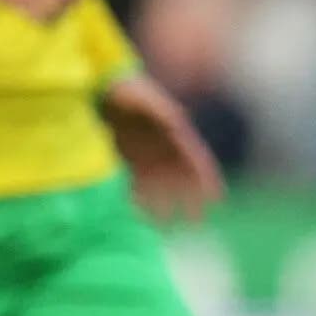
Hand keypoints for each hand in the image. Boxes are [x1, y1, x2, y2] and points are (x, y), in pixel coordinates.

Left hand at [101, 72, 225, 217]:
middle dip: (191, 200)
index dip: (207, 179)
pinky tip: (137, 215)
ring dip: (164, 205)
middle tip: (196, 223)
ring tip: (164, 228)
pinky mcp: (129, 160)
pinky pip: (137, 184)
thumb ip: (159, 110)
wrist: (99, 87)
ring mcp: (147, 154)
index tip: (216, 198)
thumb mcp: (142, 96)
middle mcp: (164, 147)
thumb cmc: (124, 89)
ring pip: (161, 186)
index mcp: (174, 132)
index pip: (196, 159)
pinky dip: (140, 199)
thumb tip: (178, 123)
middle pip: (182, 179)